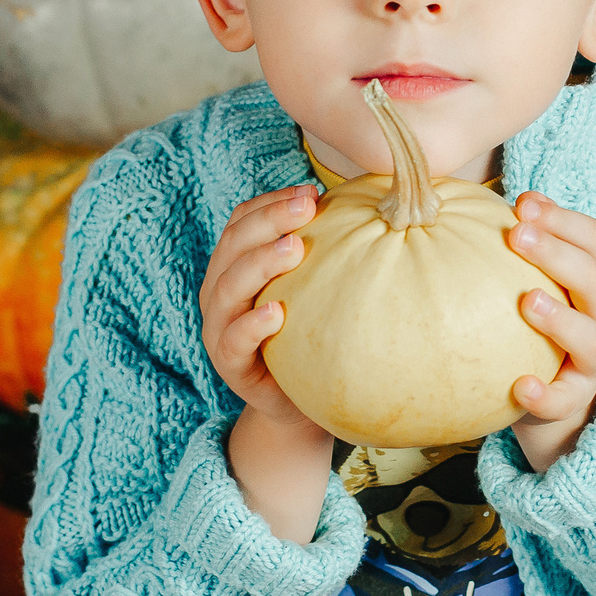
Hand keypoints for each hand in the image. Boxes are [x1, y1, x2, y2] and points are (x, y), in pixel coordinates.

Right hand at [201, 184, 333, 540]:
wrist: (298, 403)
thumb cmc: (311, 336)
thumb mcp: (315, 289)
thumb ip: (326, 252)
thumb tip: (377, 205)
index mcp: (235, 265)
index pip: (242, 221)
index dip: (272, 202)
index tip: (312, 191)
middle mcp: (219, 292)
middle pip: (233, 245)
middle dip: (269, 220)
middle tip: (306, 206)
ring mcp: (219, 329)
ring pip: (226, 288)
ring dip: (260, 264)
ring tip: (294, 247)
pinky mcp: (229, 365)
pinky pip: (233, 341)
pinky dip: (251, 324)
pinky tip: (276, 312)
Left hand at [505, 192, 595, 471]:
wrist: (555, 398)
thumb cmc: (539, 324)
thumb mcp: (540, 281)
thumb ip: (522, 246)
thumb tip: (467, 199)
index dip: (564, 219)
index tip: (523, 204)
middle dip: (558, 254)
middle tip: (517, 235)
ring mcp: (595, 361)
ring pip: (592, 340)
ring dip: (561, 319)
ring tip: (527, 301)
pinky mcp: (575, 400)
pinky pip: (564, 400)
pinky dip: (545, 394)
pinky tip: (519, 386)